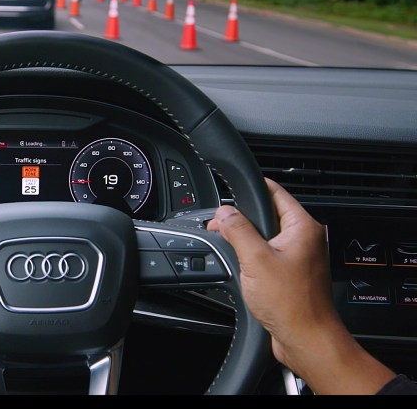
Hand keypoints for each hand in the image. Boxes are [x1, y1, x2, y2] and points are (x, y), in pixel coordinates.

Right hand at [207, 178, 394, 393]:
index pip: (275, 192)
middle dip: (240, 220)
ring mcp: (299, 258)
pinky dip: (252, 260)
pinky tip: (241, 270)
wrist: (305, 338)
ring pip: (265, 238)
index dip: (251, 188)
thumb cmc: (292, 303)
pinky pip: (267, 257)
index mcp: (302, 227)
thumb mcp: (255, 259)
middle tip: (220, 226)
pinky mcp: (291, 275)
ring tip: (230, 250)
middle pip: (267, 216)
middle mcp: (304, 240)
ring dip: (244, 242)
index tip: (231, 187)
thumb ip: (237, 230)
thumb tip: (224, 212)